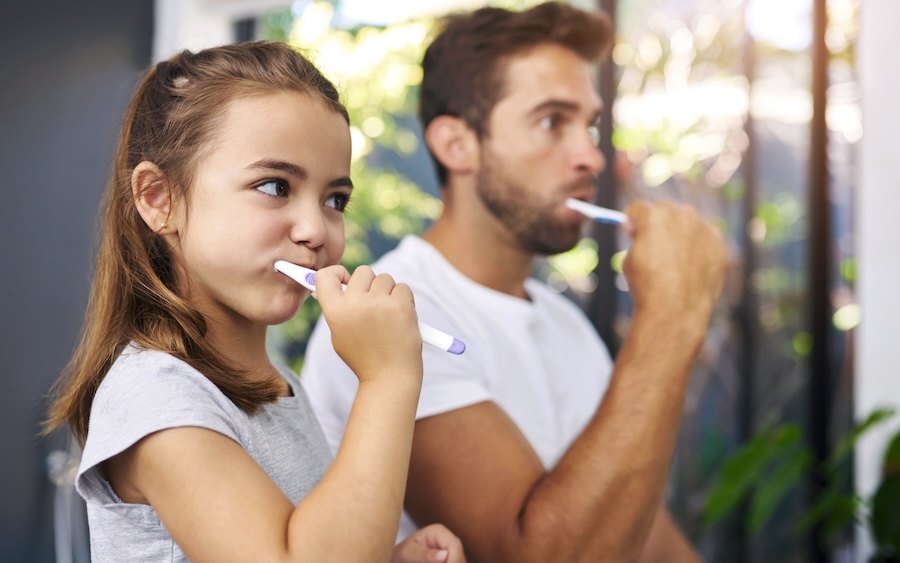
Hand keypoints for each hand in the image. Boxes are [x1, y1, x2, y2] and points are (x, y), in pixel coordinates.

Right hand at [314, 265, 422, 384]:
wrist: (390, 377)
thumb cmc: (364, 357)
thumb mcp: (340, 334)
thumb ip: (338, 307)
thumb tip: (337, 281)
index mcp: (335, 312)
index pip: (325, 276)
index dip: (336, 273)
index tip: (345, 279)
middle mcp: (355, 304)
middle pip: (363, 271)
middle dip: (369, 283)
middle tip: (373, 303)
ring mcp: (379, 303)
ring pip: (385, 278)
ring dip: (388, 292)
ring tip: (388, 316)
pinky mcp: (401, 305)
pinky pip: (403, 287)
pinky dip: (403, 299)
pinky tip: (400, 318)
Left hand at [392, 524, 466, 562]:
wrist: (400, 559)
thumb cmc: (402, 554)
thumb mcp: (408, 554)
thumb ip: (424, 555)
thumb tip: (444, 555)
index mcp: (439, 531)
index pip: (455, 545)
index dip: (453, 561)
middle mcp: (449, 539)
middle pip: (460, 556)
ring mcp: (452, 551)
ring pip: (460, 561)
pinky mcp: (451, 559)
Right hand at [622, 201, 726, 328]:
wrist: (675, 309)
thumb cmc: (647, 286)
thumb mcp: (629, 259)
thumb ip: (638, 241)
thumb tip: (642, 237)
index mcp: (654, 215)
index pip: (639, 208)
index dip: (632, 221)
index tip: (631, 233)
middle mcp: (681, 215)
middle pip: (665, 209)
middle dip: (657, 223)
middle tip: (653, 243)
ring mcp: (703, 228)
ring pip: (687, 223)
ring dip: (679, 233)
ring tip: (674, 259)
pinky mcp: (719, 243)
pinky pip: (705, 238)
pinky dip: (698, 247)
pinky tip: (690, 267)